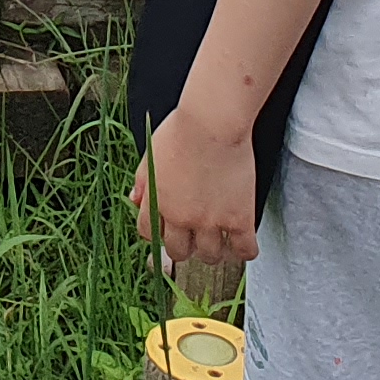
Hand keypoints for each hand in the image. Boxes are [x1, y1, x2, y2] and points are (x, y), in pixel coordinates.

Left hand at [131, 103, 257, 274]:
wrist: (212, 122)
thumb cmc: (183, 130)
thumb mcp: (151, 154)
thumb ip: (143, 181)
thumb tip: (134, 200)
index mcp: (158, 202)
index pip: (148, 234)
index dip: (158, 232)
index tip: (168, 229)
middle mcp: (182, 217)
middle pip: (178, 252)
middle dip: (184, 247)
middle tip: (194, 237)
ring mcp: (211, 221)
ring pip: (209, 256)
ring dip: (213, 251)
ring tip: (218, 240)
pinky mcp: (239, 219)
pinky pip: (244, 251)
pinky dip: (244, 251)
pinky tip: (242, 243)